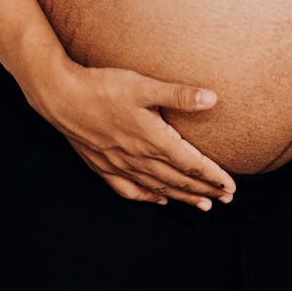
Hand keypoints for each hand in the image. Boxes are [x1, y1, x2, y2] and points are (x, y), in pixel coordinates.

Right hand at [30, 59, 235, 210]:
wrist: (60, 96)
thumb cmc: (104, 87)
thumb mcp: (144, 85)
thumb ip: (179, 95)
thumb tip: (212, 99)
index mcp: (153, 139)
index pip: (191, 164)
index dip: (213, 176)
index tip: (231, 187)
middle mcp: (138, 157)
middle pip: (178, 179)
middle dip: (204, 190)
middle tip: (226, 199)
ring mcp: (120, 164)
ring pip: (157, 187)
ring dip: (182, 196)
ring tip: (203, 205)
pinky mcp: (103, 165)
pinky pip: (129, 189)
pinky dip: (147, 197)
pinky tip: (158, 200)